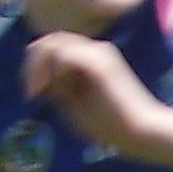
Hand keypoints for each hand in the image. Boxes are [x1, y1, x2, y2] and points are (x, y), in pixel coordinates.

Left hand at [23, 34, 161, 154]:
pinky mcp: (98, 62)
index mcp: (93, 58)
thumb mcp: (75, 102)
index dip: (37, 65)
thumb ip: (58, 86)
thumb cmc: (112, 124)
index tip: (34, 94)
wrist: (141, 131)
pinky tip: (48, 91)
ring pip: (54, 43)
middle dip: (33, 63)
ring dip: (39, 66)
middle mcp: (96, 49)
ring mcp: (98, 53)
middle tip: (31, 91)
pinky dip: (50, 71)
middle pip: (52, 40)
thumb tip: (40, 76)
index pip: (56, 47)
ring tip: (37, 91)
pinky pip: (63, 55)